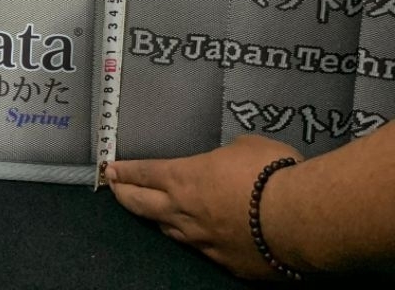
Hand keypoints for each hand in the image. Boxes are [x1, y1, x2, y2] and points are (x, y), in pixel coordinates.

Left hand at [106, 135, 303, 279]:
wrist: (298, 219)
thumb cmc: (271, 172)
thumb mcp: (245, 146)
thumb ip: (227, 155)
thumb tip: (230, 161)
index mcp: (185, 176)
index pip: (145, 172)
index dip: (126, 170)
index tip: (110, 169)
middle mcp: (185, 210)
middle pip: (142, 204)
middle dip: (124, 194)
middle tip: (113, 189)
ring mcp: (203, 240)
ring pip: (167, 230)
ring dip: (154, 218)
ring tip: (147, 212)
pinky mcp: (224, 262)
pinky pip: (199, 249)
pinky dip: (192, 239)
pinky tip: (193, 238)